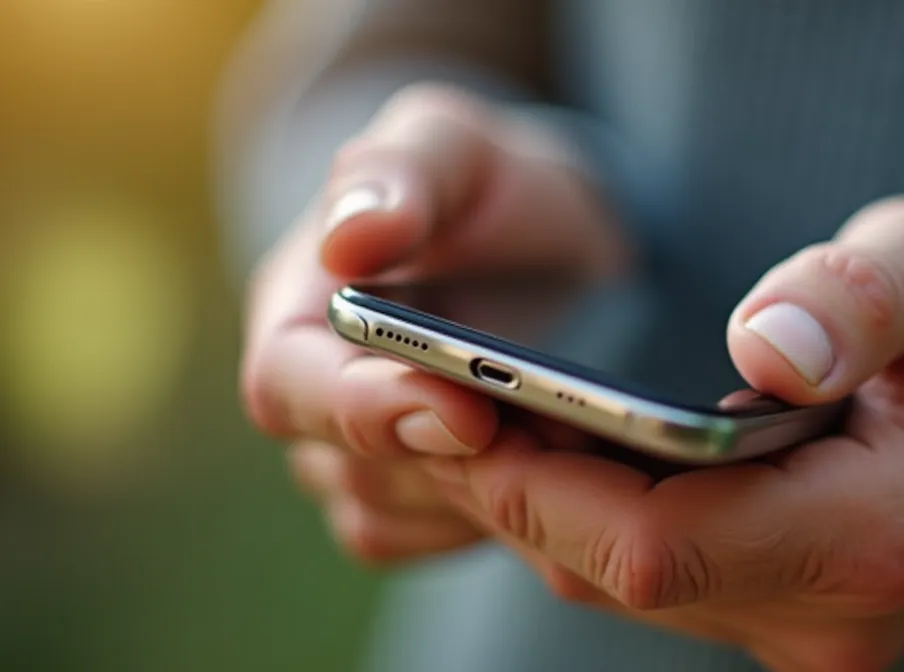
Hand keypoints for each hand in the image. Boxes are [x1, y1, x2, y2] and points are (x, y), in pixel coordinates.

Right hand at [240, 84, 625, 563]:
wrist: (549, 247)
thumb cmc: (488, 188)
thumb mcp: (453, 148)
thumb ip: (400, 175)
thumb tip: (347, 240)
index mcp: (297, 313)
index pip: (290, 387)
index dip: (366, 411)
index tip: (468, 412)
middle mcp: (316, 400)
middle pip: (354, 470)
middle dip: (459, 458)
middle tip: (563, 435)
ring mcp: (364, 461)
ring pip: (406, 517)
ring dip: (493, 491)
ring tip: (583, 444)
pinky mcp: (423, 502)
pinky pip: (447, 539)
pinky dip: (510, 517)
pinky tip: (573, 471)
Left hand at [431, 197, 903, 669]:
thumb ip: (868, 294)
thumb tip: (763, 346)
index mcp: (874, 535)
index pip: (655, 543)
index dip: (536, 481)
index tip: (456, 398)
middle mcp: (834, 619)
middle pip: (615, 576)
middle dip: (513, 488)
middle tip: (440, 390)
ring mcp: (810, 638)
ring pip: (621, 590)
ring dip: (543, 504)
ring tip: (489, 409)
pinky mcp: (790, 628)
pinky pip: (656, 587)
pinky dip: (594, 522)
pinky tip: (572, 449)